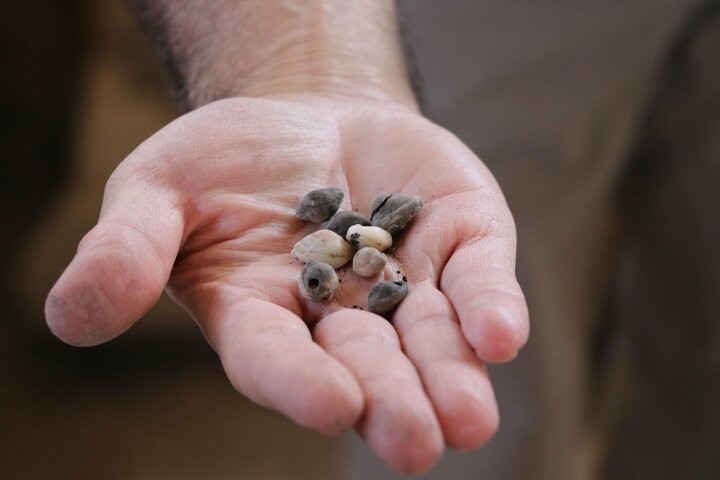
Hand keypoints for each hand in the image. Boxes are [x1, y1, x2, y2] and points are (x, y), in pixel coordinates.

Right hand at [45, 96, 527, 473]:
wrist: (303, 117)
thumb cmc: (222, 164)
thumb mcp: (157, 192)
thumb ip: (125, 250)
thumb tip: (71, 317)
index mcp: (262, 317)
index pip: (276, 360)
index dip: (298, 383)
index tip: (330, 406)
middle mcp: (338, 318)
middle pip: (366, 366)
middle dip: (390, 402)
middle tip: (416, 444)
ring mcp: (403, 281)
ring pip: (429, 337)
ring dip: (451, 376)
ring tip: (469, 421)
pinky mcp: (455, 240)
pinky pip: (475, 276)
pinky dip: (489, 304)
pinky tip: (501, 334)